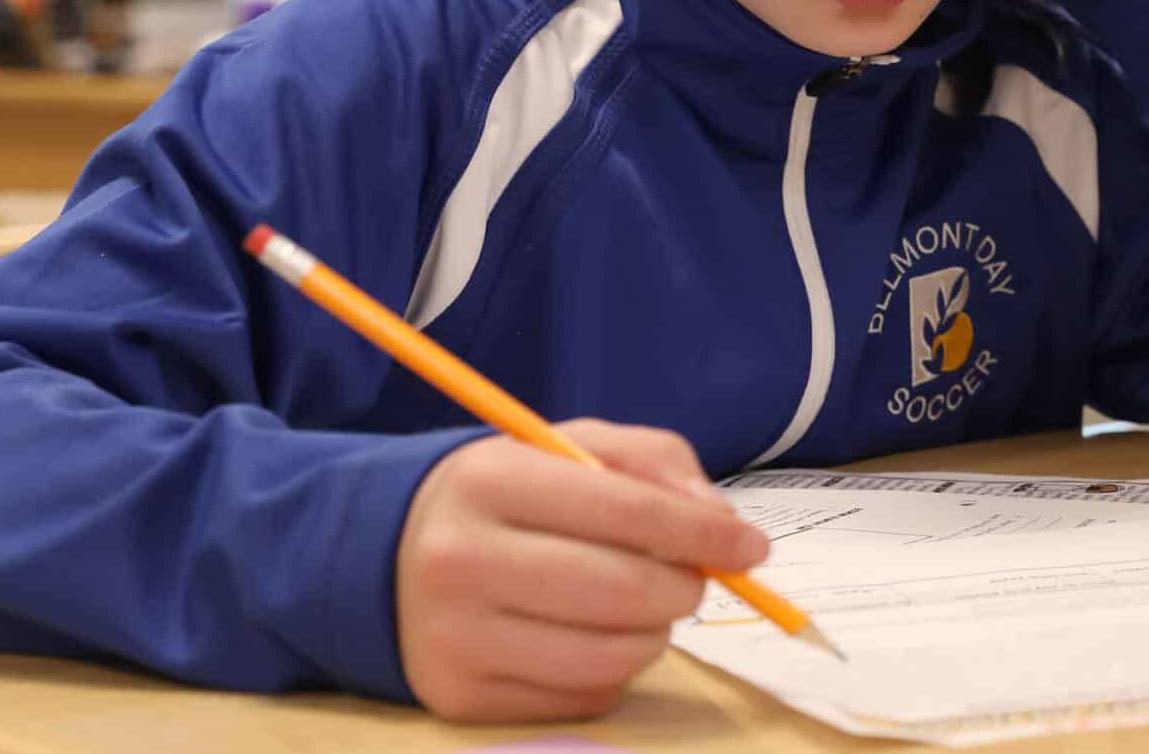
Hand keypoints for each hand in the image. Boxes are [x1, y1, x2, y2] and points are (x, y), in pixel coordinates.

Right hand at [396, 419, 768, 721]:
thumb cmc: (509, 494)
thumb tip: (721, 524)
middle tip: (695, 578)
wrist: (394, 556)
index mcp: (491, 481)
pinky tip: (595, 636)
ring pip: (608, 656)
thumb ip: (654, 464)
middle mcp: (461, 561)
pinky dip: (614, 672)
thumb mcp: (571, 449)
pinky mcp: (460, 698)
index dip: (703, 533)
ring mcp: (455, 639)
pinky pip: (580, 699)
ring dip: (655, 634)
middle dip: (685, 588)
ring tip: (644, 605)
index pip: (625, 511)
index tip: (754, 546)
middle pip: (621, 592)